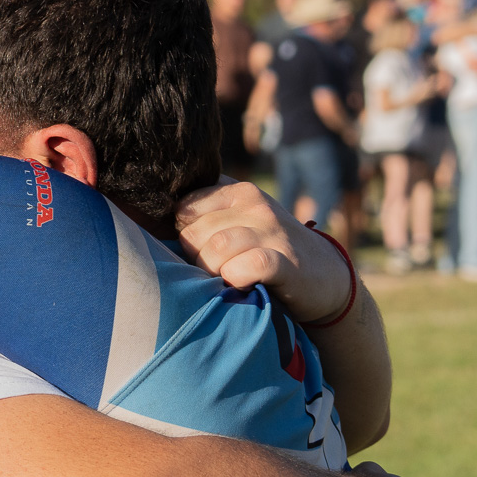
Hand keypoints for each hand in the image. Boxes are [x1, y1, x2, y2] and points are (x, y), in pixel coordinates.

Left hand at [175, 180, 349, 321]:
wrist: (324, 276)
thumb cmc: (268, 251)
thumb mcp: (241, 222)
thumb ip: (207, 217)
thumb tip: (151, 225)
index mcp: (238, 191)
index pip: (183, 208)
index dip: (181, 236)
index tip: (195, 254)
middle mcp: (255, 204)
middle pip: (193, 233)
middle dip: (195, 260)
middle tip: (213, 274)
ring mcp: (272, 230)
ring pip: (215, 249)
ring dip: (214, 274)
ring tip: (226, 282)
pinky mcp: (286, 260)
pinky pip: (247, 267)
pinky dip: (237, 280)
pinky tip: (242, 285)